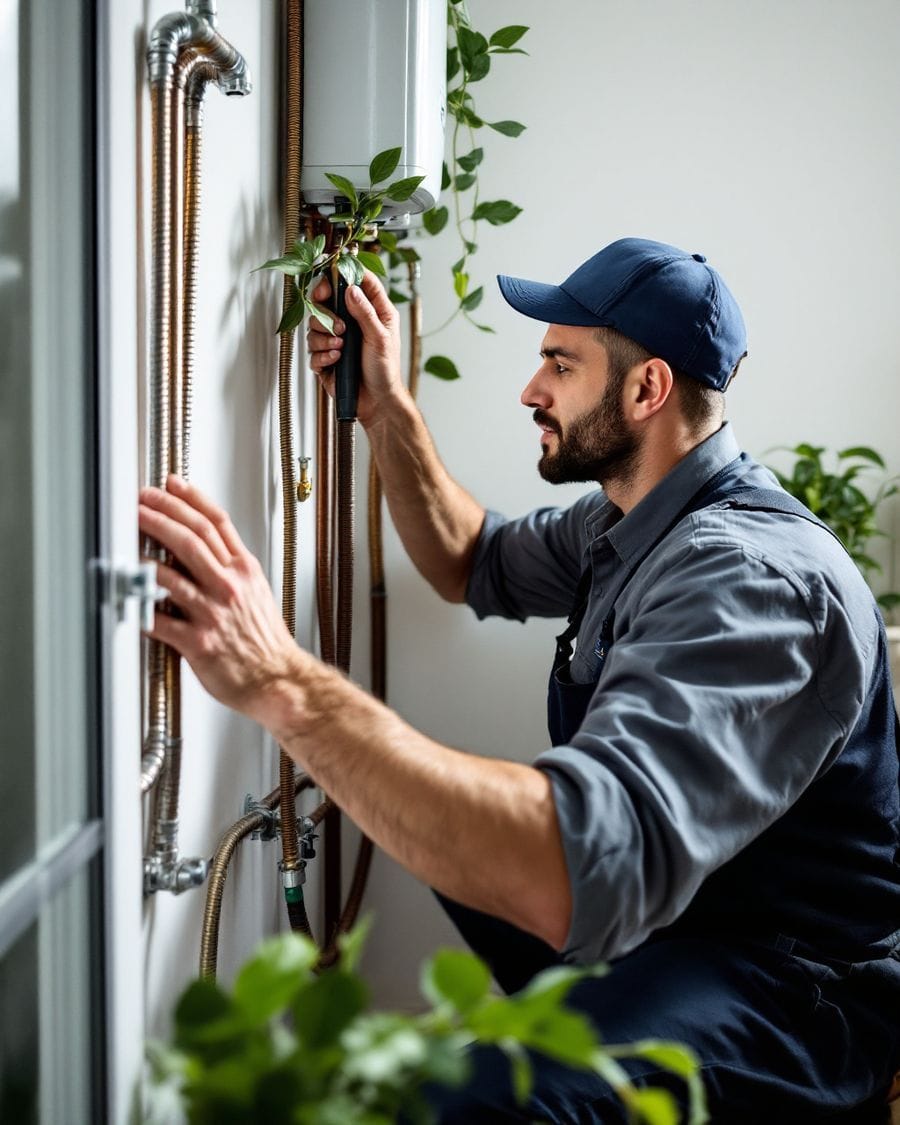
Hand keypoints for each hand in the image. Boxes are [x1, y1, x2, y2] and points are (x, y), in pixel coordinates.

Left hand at [138, 476, 303, 725]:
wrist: (278, 679)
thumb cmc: (266, 642)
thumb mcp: (257, 592)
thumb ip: (231, 567)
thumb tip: (205, 545)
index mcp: (245, 571)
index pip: (217, 522)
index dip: (190, 498)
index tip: (170, 484)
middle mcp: (229, 586)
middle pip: (191, 537)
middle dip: (160, 514)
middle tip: (139, 502)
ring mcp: (213, 613)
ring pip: (171, 572)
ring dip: (143, 553)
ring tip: (124, 541)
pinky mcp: (199, 642)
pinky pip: (160, 620)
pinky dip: (140, 607)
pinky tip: (126, 594)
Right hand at [306, 270, 404, 427]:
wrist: (376, 402)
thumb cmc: (385, 370)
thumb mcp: (380, 338)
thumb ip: (365, 312)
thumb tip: (350, 289)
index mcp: (372, 312)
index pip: (356, 283)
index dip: (342, 276)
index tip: (331, 280)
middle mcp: (351, 322)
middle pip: (326, 301)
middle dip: (325, 310)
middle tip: (337, 324)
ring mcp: (336, 340)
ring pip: (314, 326)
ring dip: (325, 337)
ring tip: (341, 348)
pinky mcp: (325, 358)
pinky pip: (313, 350)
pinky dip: (323, 355)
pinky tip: (336, 360)